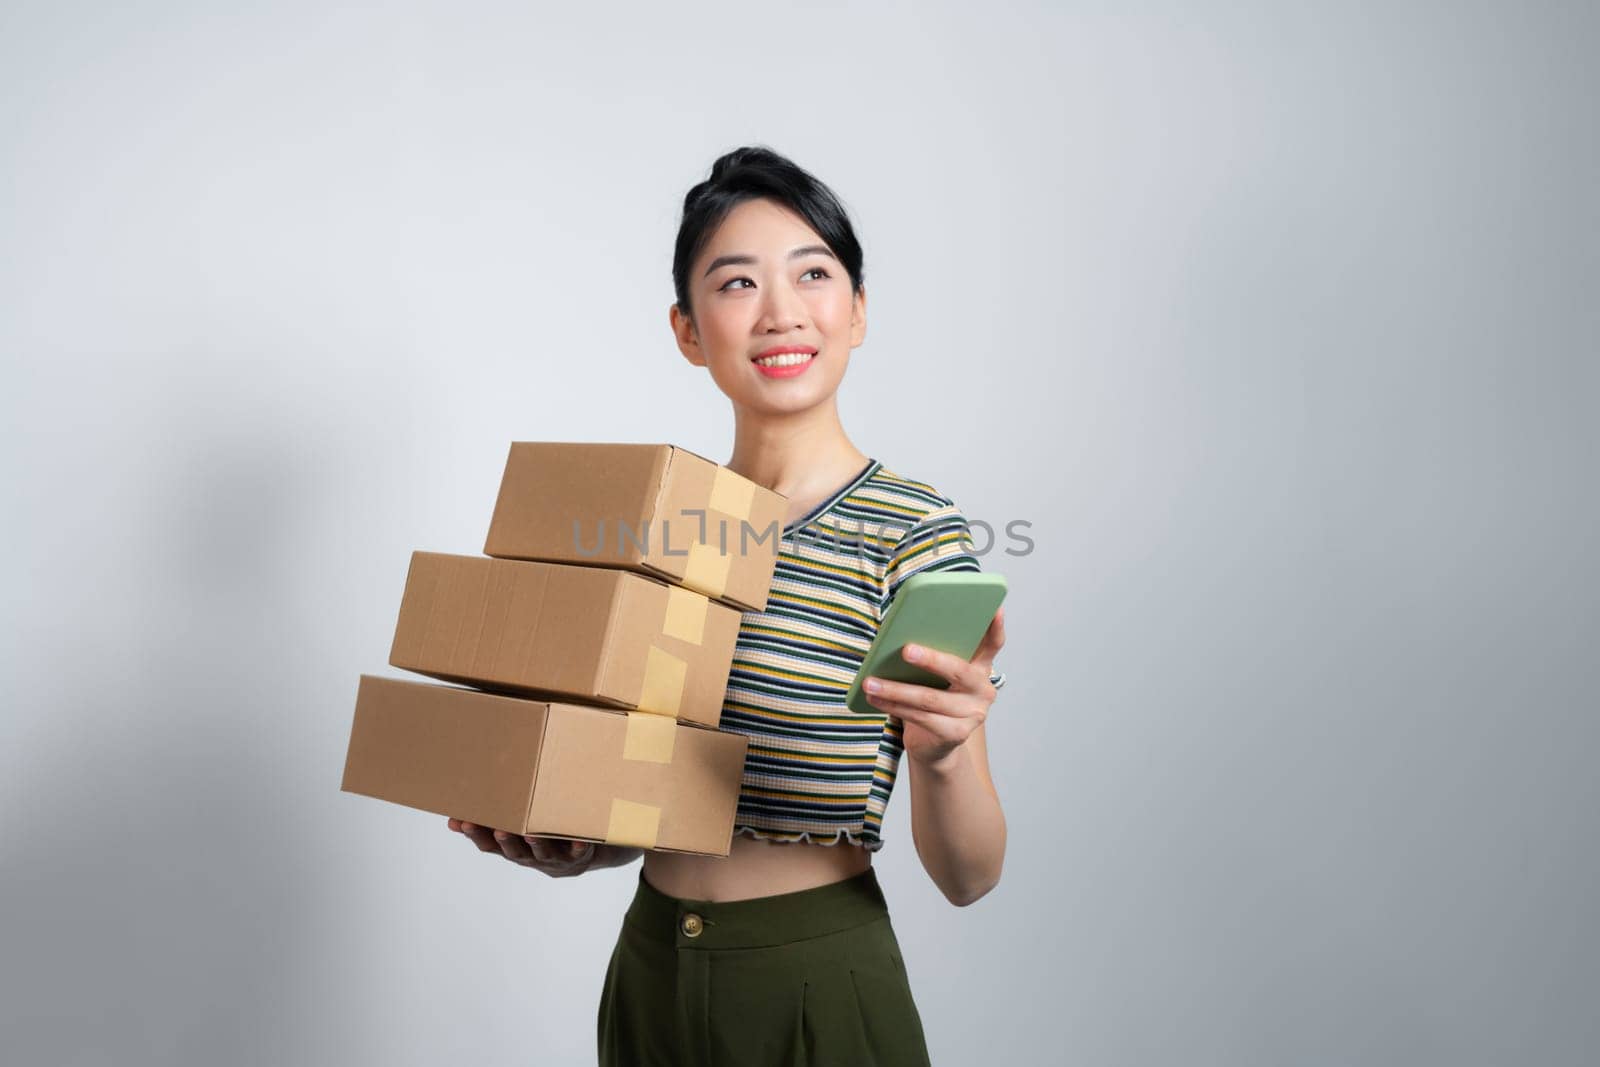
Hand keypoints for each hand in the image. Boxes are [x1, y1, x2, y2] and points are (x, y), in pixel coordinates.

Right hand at [447, 817, 597, 877]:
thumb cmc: (536, 841)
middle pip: (514, 851)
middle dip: (505, 841)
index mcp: (510, 850)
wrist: (574, 861)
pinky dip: (577, 846)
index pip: (488, 846)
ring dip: (536, 844)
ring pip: (542, 852)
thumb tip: (452, 817)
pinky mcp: (576, 855)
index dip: (475, 835)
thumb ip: (487, 827)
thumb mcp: (512, 837)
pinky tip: (578, 839)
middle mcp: (529, 857)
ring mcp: (552, 858)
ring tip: (530, 834)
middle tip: (498, 829)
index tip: (462, 821)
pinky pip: (577, 852)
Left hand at [862, 606, 1006, 767]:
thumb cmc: (932, 697)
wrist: (935, 743)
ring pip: (930, 698)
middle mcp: (983, 690)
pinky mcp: (957, 734)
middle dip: (931, 659)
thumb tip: (898, 636)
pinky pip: (921, 718)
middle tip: (906, 650)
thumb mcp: (936, 675)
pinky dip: (893, 707)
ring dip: (895, 689)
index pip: (993, 644)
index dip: (995, 627)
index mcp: (980, 667)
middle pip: (958, 671)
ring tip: (870, 682)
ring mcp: (974, 714)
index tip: (994, 609)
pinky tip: (875, 699)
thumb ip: (933, 654)